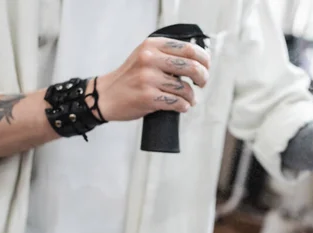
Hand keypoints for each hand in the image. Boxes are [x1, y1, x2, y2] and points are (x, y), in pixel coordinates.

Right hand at [93, 37, 210, 121]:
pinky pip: (177, 103)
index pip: (189, 49)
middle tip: (202, 84)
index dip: (204, 59)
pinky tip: (181, 106)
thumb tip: (200, 61)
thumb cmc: (131, 78)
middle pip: (192, 67)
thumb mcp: (146, 56)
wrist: (106, 95)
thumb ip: (167, 55)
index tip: (206, 67)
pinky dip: (183, 106)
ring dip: (192, 97)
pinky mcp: (147, 97)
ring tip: (189, 100)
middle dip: (203, 78)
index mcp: (152, 45)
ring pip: (185, 88)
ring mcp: (148, 78)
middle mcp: (150, 59)